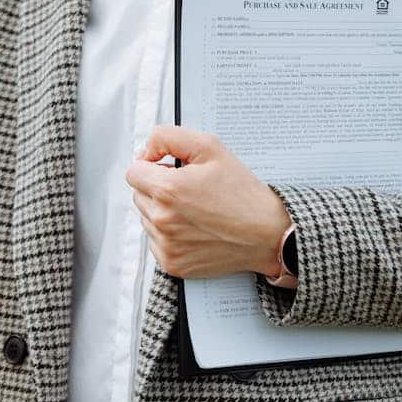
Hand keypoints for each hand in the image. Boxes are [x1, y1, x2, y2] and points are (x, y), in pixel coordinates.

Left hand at [125, 125, 290, 278]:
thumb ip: (168, 137)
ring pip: (146, 218)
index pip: (133, 172)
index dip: (152, 166)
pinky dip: (169, 234)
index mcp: (168, 190)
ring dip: (162, 211)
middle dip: (157, 188)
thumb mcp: (210, 148)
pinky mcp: (171, 264)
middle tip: (189, 190)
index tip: (170, 169)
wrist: (268, 234)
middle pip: (138, 194)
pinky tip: (194, 229)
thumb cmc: (242, 192)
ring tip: (195, 210)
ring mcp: (166, 245)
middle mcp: (162, 220)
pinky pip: (155, 241)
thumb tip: (145, 150)